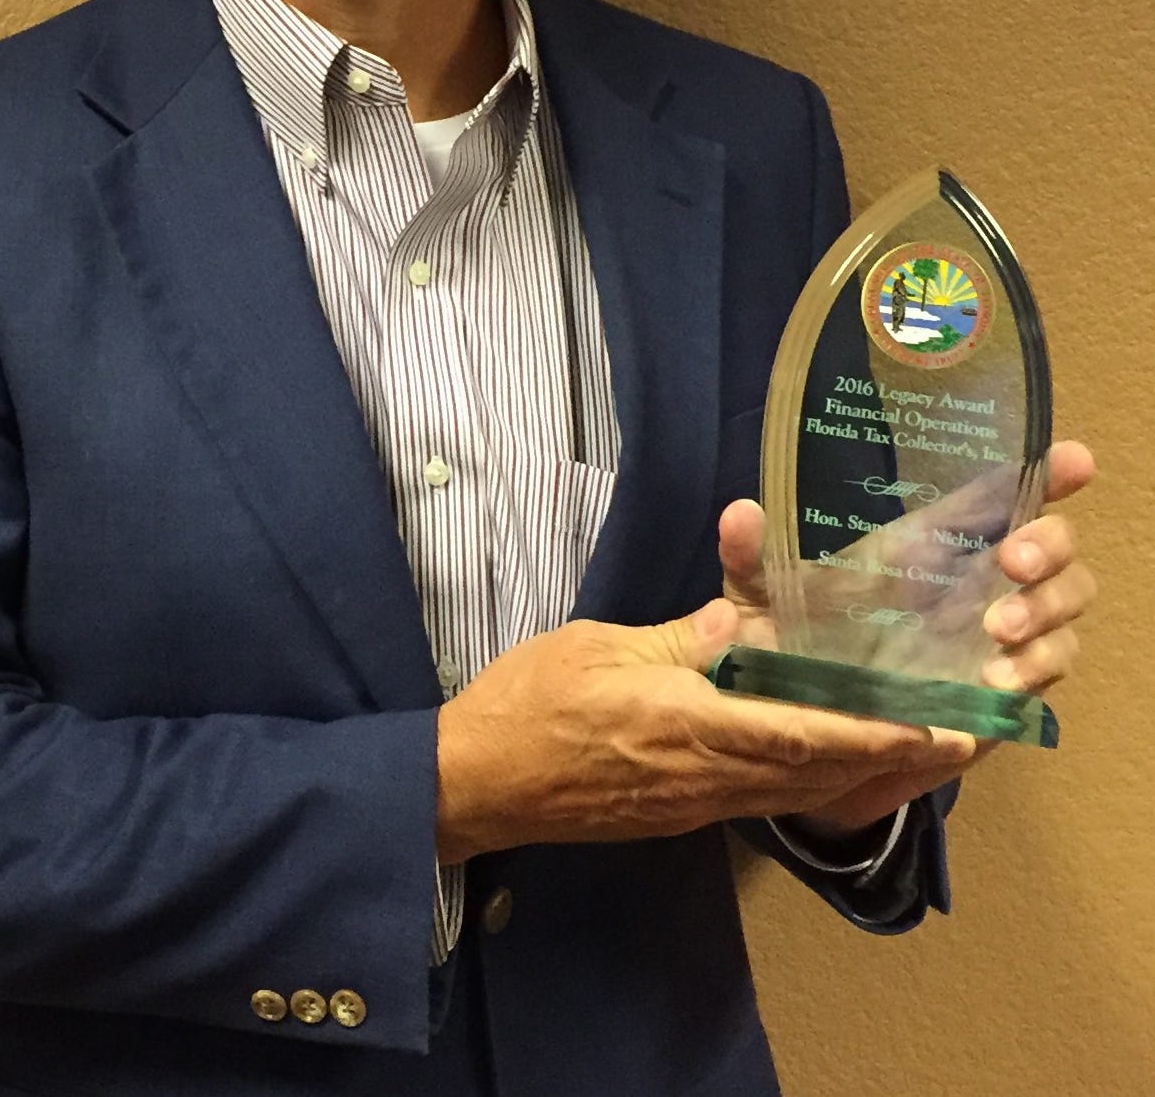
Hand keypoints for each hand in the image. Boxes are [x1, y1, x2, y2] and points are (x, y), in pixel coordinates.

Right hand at [434, 601, 960, 863]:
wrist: (476, 782)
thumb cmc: (527, 703)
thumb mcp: (598, 648)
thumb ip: (674, 639)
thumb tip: (739, 623)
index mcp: (686, 725)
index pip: (800, 735)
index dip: (873, 733)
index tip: (933, 725)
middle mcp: (703, 775)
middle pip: (816, 774)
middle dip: (891, 759)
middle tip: (958, 737)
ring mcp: (691, 803)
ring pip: (794, 791)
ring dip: (860, 772)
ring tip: (914, 747)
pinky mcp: (676, 812)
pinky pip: (761, 797)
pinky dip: (811, 780)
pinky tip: (827, 758)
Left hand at [718, 440, 1097, 834]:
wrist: (810, 728)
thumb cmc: (794, 642)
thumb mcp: (762, 595)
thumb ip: (749, 553)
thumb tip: (740, 511)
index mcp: (927, 541)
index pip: (997, 494)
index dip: (1046, 472)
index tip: (1075, 458)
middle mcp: (975, 578)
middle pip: (1053, 543)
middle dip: (1048, 545)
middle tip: (1010, 562)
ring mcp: (998, 631)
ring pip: (1066, 602)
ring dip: (1045, 610)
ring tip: (996, 628)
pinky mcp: (1004, 687)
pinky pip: (1051, 668)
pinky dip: (1035, 668)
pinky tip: (996, 678)